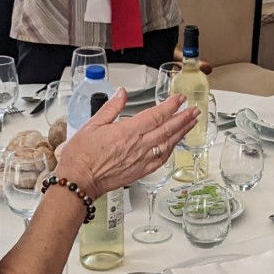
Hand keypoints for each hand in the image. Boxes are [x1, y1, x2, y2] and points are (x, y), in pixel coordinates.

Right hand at [53, 90, 196, 197]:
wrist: (78, 181)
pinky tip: (174, 145)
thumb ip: (111, 107)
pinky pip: (161, 160)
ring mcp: (141, 160)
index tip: (180, 99)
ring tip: (191, 124)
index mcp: (128, 131)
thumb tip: (122, 93)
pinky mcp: (140, 172)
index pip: (156, 115)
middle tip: (195, 110)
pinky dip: (170, 150)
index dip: (171, 106)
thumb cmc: (81, 156)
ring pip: (168, 144)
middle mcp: (138, 146)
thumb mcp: (93, 124)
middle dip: (184, 118)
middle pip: (168, 129)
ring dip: (182, 133)